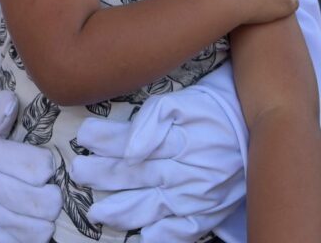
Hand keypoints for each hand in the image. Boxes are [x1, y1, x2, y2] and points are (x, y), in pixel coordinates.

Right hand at [0, 91, 60, 242]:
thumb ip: (0, 108)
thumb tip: (11, 103)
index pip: (10, 160)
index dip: (38, 165)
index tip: (53, 165)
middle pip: (13, 196)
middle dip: (43, 200)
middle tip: (59, 196)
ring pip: (9, 222)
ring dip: (37, 224)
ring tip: (54, 217)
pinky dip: (23, 238)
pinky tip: (41, 233)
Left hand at [71, 83, 245, 241]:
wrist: (255, 127)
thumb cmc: (212, 110)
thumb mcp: (183, 103)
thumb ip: (154, 121)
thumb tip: (129, 151)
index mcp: (176, 141)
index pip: (130, 144)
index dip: (104, 141)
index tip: (82, 137)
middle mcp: (183, 172)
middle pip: (133, 177)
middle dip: (102, 176)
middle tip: (77, 173)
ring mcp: (194, 196)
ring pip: (150, 208)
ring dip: (120, 211)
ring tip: (96, 212)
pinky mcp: (206, 212)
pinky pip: (181, 231)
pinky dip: (161, 236)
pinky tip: (142, 238)